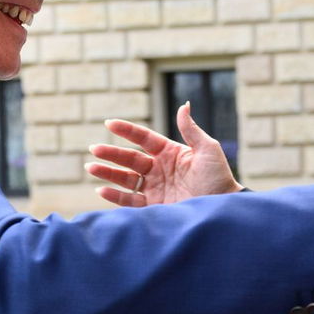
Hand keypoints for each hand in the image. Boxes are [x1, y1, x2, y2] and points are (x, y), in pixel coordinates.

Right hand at [88, 103, 241, 206]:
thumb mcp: (208, 150)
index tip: (109, 123)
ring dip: (108, 173)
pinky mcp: (154, 207)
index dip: (127, 131)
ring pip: (125, 178)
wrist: (222, 209)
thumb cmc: (219, 177)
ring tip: (91, 168)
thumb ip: (191, 130)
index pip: (143, 138)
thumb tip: (183, 104)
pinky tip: (102, 189)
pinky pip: (130, 201)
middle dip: (111, 153)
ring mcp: (155, 188)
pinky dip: (115, 196)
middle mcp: (159, 169)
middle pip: (130, 158)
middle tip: (93, 148)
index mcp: (170, 152)